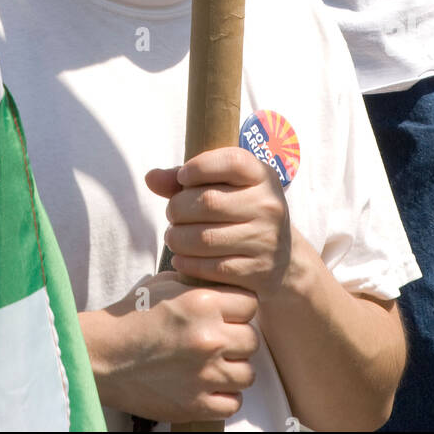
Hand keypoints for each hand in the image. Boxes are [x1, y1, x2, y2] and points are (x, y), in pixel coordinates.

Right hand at [80, 272, 258, 422]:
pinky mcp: (196, 404)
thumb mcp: (165, 284)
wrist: (102, 356)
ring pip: (248, 373)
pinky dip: (224, 396)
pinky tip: (207, 386)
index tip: (227, 315)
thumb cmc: (131, 317)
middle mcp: (209, 337)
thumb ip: (199, 284)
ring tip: (212, 365)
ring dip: (233, 369)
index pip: (250, 304)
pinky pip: (233, 402)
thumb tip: (225, 285)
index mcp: (202, 303)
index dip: (239, 309)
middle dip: (237, 339)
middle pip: (252, 340)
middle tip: (217, 341)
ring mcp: (204, 374)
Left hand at [146, 147, 292, 301]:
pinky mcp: (258, 272)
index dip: (199, 167)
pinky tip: (181, 259)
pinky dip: (188, 263)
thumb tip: (150, 177)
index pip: (232, 162)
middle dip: (178, 208)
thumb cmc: (242, 212)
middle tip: (172, 214)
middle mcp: (268, 206)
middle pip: (208, 202)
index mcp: (262, 176)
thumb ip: (187, 180)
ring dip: (178, 238)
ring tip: (173, 237)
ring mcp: (266, 240)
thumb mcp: (227, 187)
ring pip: (205, 238)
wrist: (283, 260)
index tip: (183, 178)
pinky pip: (212, 268)